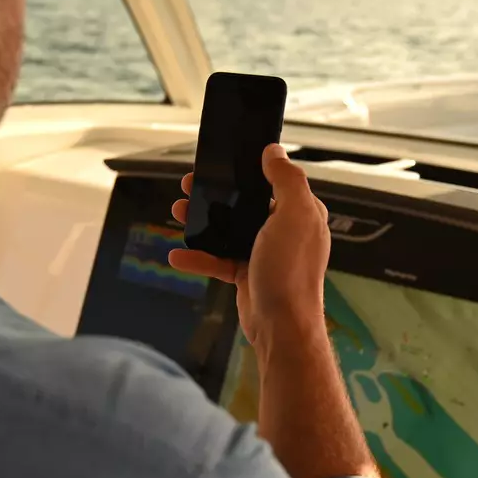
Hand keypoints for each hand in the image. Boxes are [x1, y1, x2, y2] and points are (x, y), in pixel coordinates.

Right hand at [169, 145, 330, 363]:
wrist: (281, 326)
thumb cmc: (291, 270)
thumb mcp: (295, 214)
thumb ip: (287, 180)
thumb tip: (274, 151)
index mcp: (301, 212)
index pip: (274, 182)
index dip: (247, 170)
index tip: (221, 162)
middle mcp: (284, 230)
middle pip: (245, 204)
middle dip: (215, 195)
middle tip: (187, 186)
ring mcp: (264, 253)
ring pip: (228, 230)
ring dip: (201, 222)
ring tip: (176, 212)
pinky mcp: (247, 274)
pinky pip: (218, 260)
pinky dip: (198, 257)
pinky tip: (177, 254)